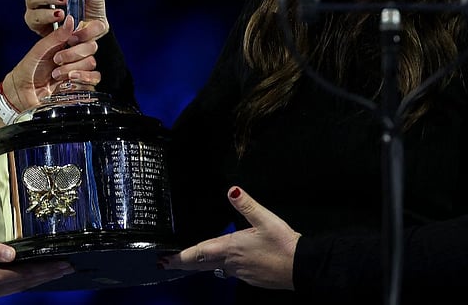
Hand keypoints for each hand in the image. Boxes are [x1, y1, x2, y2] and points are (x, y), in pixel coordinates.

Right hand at [0, 235, 71, 298]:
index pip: (25, 275)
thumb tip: (12, 253)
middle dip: (47, 276)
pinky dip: (23, 282)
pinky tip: (27, 276)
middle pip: (26, 284)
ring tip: (53, 272)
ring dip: (37, 280)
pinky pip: (8, 288)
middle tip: (67, 269)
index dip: (46, 270)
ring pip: (18, 287)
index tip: (64, 265)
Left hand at [3, 15, 103, 110]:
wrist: (24, 92)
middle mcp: (77, 53)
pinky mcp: (83, 83)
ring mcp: (81, 68)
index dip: (86, 32)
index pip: (90, 30)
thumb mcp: (40, 49)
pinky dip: (83, 77)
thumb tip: (70, 19)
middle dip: (73, 53)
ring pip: (91, 62)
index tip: (72, 39)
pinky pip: (95, 77)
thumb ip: (57, 35)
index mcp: (68, 41)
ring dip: (73, 67)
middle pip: (91, 46)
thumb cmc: (29, 69)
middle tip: (56, 59)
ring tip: (56, 73)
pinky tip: (70, 79)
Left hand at [160, 186, 299, 289]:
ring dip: (201, 265)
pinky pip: (231, 272)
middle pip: (202, 264)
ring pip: (216, 269)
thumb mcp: (265, 219)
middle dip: (184, 263)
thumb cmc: (283, 244)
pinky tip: (224, 266)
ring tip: (189, 263)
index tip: (165, 259)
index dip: (181, 256)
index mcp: (230, 247)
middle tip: (167, 263)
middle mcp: (232, 263)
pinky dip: (221, 268)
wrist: (302, 268)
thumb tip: (232, 190)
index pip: (199, 252)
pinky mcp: (252, 278)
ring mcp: (242, 272)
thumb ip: (247, 205)